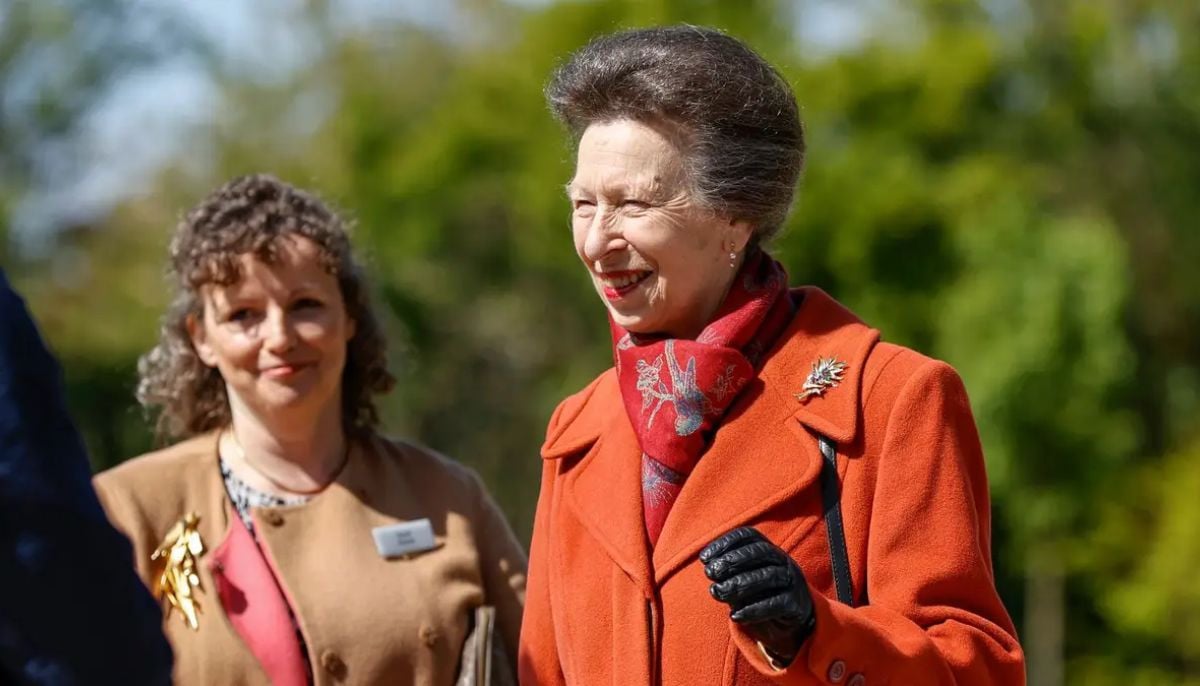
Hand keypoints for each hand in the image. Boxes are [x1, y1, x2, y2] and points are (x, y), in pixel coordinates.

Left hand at [700, 526, 814, 667]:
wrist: (789, 622)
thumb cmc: (759, 595)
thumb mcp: (742, 580)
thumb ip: (728, 573)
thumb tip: (709, 567)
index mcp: (768, 548)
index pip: (748, 536)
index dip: (725, 543)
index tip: (704, 558)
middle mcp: (782, 560)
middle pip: (760, 552)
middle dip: (732, 561)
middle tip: (710, 573)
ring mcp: (792, 580)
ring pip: (768, 576)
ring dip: (739, 584)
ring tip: (717, 593)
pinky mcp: (796, 603)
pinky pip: (777, 604)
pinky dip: (754, 610)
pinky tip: (735, 616)